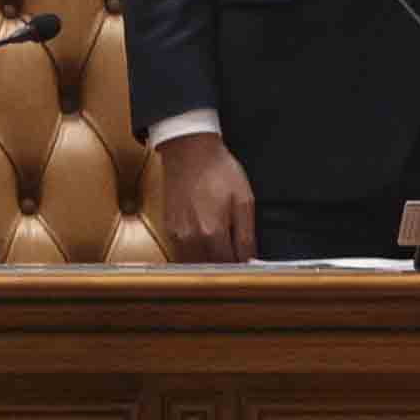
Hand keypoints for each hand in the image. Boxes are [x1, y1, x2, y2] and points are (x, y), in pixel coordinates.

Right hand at [143, 131, 254, 264]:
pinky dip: (197, 253)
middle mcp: (190, 237)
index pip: (228, 265)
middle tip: (239, 258)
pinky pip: (184, 252)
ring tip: (225, 249)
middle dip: (227, 267)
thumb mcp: (244, 200)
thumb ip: (247, 235)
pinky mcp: (169, 228)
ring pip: (196, 263)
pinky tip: (208, 241)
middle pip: (211, 268)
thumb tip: (250, 259)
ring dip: (211, 262)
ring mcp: (176, 234)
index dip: (242, 268)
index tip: (250, 266)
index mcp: (212, 232)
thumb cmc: (218, 171)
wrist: (189, 151)